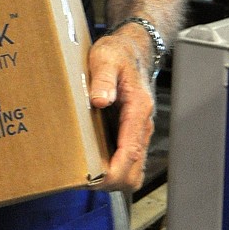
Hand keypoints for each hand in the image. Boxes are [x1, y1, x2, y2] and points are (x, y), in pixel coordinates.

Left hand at [87, 30, 154, 192]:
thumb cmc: (119, 53)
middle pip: (135, 169)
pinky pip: (126, 159)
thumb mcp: (106, 58)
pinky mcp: (130, 132)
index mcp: (138, 108)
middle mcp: (141, 124)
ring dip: (113, 177)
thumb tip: (100, 100)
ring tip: (88, 176)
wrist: (131, 49)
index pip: (131, 151)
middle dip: (114, 181)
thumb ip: (103, 78)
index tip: (98, 180)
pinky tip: (93, 163)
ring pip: (133, 168)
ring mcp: (137, 130)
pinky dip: (113, 168)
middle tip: (87, 180)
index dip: (115, 171)